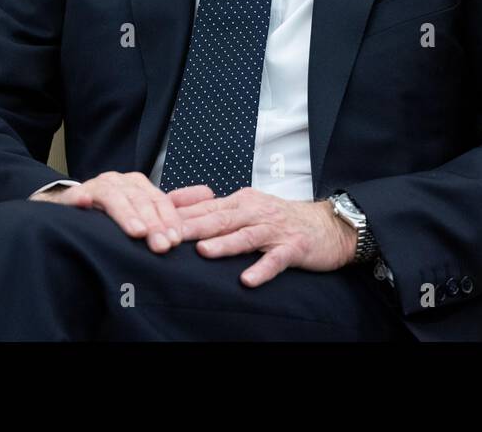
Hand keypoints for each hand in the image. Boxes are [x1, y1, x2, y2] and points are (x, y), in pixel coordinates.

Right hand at [29, 171, 215, 253]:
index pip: (159, 201)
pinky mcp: (72, 195)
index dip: (169, 220)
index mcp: (138, 185)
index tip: (176, 241)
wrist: (69, 206)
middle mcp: (119, 182)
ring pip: (114, 197)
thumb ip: (173, 205)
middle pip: (140, 201)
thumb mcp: (144, 208)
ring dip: (125, 214)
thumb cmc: (111, 212)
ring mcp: (96, 187)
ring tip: (136, 231)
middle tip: (162, 245)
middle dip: (153, 224)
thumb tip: (209, 194)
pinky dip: (79, 199)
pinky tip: (83, 205)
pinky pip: (76, 195)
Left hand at [174, 187, 357, 286]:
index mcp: (241, 201)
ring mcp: (275, 229)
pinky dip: (262, 269)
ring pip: (246, 236)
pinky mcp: (294, 247)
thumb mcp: (248, 207)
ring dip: (224, 244)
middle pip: (220, 218)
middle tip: (167, 237)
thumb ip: (217, 209)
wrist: (328, 225)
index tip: (154, 223)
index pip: (205, 207)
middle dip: (193, 228)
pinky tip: (248, 280)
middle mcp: (256, 211)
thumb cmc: (282, 219)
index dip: (179, 216)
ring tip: (204, 252)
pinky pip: (276, 259)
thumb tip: (176, 210)